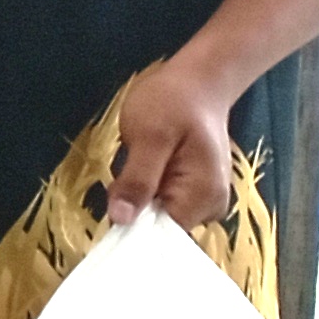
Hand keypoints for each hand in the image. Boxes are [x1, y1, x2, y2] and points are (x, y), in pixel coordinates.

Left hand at [107, 58, 237, 227]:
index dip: (132, 230)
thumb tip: (121, 219)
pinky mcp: (190, 191)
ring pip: (156, 216)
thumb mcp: (149, 136)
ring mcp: (202, 200)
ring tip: (129, 171)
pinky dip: (144, 193)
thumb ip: (137, 180)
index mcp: (202, 198)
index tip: (109, 217)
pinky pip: (161, 203)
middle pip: (158, 228)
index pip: (162, 237)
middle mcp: (209, 207)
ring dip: (136, 200)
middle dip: (132, 211)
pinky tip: (138, 174)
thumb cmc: (174, 102)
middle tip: (117, 183)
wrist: (198, 82)